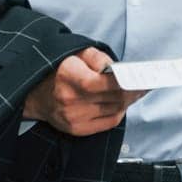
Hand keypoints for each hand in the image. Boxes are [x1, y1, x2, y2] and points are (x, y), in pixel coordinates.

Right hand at [23, 46, 148, 136]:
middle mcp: (69, 99)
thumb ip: (99, 58)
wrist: (35, 93)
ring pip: (115, 110)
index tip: (141, 77)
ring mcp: (72, 117)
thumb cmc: (59, 69)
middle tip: (146, 83)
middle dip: (133, 90)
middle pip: (113, 97)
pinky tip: (124, 103)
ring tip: (138, 91)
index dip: (125, 81)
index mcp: (67, 75)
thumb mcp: (76, 53)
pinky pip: (109, 122)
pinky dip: (120, 112)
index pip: (102, 82)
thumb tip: (118, 70)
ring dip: (129, 101)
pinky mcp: (76, 129)